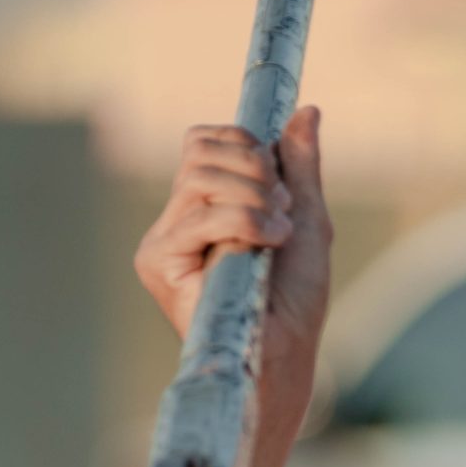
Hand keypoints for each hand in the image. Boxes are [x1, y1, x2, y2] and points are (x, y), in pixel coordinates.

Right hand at [134, 107, 332, 466]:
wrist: (285, 355)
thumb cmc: (296, 302)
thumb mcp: (307, 220)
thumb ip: (301, 167)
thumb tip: (307, 110)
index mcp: (205, 205)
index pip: (204, 141)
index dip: (243, 143)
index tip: (279, 179)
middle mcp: (177, 219)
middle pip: (198, 149)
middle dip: (253, 167)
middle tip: (280, 208)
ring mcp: (164, 240)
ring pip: (199, 175)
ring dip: (253, 197)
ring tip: (276, 235)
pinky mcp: (158, 261)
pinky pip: (200, 214)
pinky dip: (243, 222)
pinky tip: (266, 246)